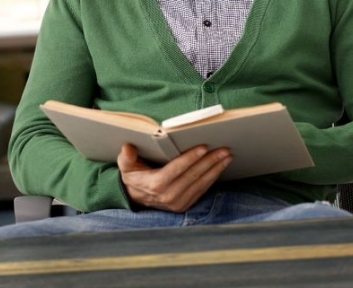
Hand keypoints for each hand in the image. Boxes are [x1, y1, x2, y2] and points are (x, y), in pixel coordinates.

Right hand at [117, 144, 231, 211]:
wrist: (135, 197)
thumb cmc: (133, 176)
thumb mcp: (125, 166)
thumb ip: (126, 157)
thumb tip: (128, 148)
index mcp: (155, 185)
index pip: (176, 169)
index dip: (190, 158)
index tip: (204, 147)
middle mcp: (168, 196)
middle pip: (193, 176)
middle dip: (210, 161)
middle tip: (224, 149)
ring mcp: (178, 203)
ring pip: (201, 183)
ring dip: (216, 169)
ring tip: (227, 156)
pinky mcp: (185, 205)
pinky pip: (202, 190)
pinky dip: (212, 178)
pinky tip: (220, 167)